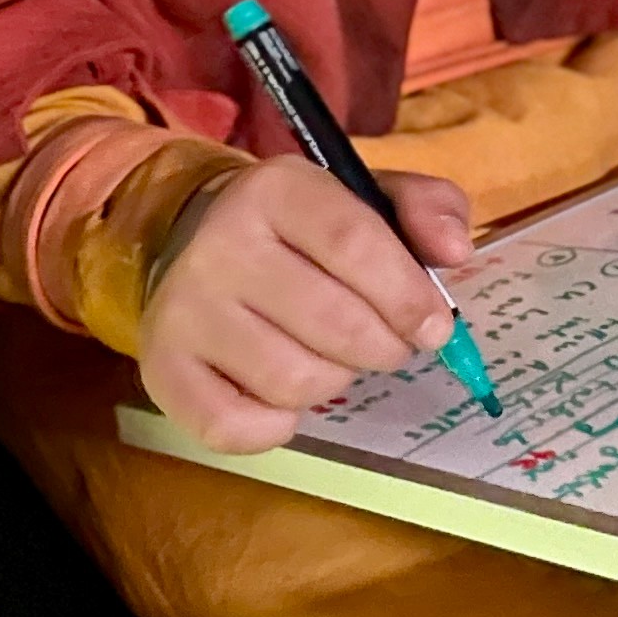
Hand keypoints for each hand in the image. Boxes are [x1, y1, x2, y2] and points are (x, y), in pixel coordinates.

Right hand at [139, 160, 476, 452]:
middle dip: (384, 347)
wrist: (190, 239)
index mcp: (276, 188)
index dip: (408, 296)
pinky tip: (281, 393)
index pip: (356, 244)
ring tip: (328, 356)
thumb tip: (456, 251)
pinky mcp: (161, 368)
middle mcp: (219, 244)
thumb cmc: (300, 230)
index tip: (434, 327)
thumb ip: (427, 207)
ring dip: (333, 380)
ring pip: (295, 381)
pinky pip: (237, 428)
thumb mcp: (366, 196)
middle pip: (335, 324)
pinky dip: (276, 425)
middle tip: (386, 343)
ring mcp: (184, 310)